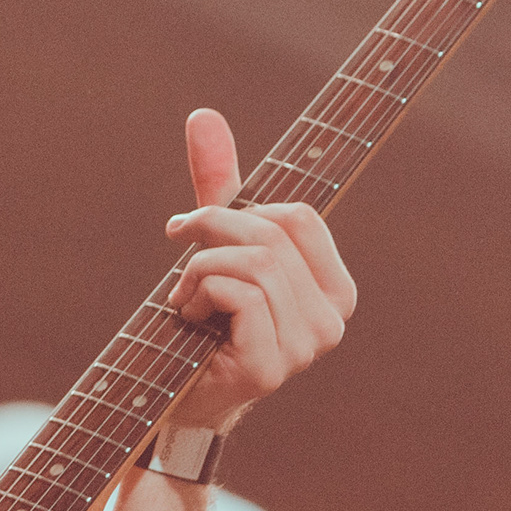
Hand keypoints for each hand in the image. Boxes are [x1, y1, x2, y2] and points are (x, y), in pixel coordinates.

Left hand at [161, 106, 354, 430]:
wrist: (175, 395)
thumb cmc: (203, 319)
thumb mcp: (216, 245)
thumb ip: (219, 184)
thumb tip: (202, 114)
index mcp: (336, 290)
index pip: (300, 216)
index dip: (240, 210)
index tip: (194, 226)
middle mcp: (333, 321)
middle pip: (272, 235)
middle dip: (211, 229)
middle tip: (178, 247)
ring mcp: (307, 348)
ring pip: (255, 264)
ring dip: (199, 267)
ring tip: (183, 294)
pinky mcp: (273, 367)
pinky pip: (239, 294)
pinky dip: (199, 291)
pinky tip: (187, 318)